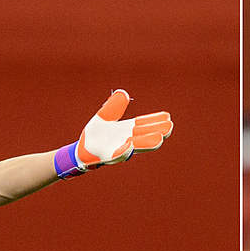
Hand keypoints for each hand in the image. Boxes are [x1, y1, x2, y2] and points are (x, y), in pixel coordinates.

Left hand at [53, 89, 172, 178]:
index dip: (155, 121)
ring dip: (146, 143)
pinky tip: (130, 146)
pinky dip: (124, 150)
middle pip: (144, 136)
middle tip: (169, 128)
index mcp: (126, 130)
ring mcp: (118, 150)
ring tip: (159, 139)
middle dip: (156, 132)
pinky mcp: (108, 157)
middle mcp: (126, 140)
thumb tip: (123, 93)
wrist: (81, 151)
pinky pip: (117, 154)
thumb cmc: (95, 135)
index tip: (167, 117)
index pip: (143, 125)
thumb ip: (113, 107)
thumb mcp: (103, 117)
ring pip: (135, 146)